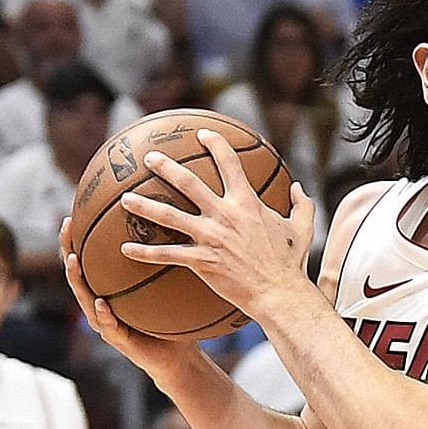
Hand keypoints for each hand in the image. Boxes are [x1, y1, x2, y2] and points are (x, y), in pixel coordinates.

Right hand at [62, 220, 211, 372]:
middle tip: (66, 227)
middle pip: (78, 274)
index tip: (72, 214)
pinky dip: (103, 315)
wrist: (178, 356)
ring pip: (85, 299)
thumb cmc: (171, 317)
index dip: (77, 239)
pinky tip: (101, 304)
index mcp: (108, 289)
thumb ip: (163, 261)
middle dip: (68, 249)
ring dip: (77, 280)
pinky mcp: (118, 341)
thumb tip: (174, 225)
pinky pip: (108, 326)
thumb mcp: (166, 284)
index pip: (88, 260)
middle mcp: (101, 303)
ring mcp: (106, 323)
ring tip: (73, 261)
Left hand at [118, 130, 319, 314]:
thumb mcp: (303, 229)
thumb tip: (299, 188)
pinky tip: (126, 250)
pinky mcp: (201, 261)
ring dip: (145, 206)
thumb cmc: (291, 263)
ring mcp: (210, 237)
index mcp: (247, 203)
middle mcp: (225, 214)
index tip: (202, 134)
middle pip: (188, 183)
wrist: (280, 293)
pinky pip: (167, 255)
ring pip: (169, 216)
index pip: (229, 163)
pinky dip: (145, 253)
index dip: (215, 144)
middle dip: (166, 167)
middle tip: (149, 158)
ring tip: (125, 199)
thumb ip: (301, 205)